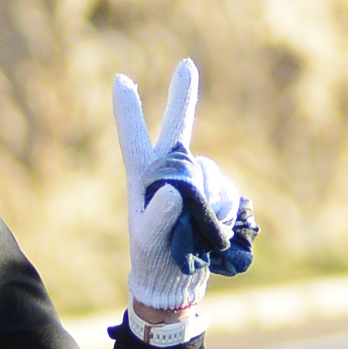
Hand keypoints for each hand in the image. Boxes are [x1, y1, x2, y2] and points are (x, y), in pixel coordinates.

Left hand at [112, 59, 255, 313]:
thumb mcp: (151, 241)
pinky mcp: (213, 196)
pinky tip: (213, 230)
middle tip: (186, 66)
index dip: (128, 110)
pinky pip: (227, 192)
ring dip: (211, 201)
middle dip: (183, 97)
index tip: (120, 80)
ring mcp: (192, 183)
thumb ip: (159, 216)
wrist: (175, 282)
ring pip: (210, 174)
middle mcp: (168, 173)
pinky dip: (224, 210)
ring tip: (197, 231)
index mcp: (143, 178)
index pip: (133, 138)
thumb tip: (174, 190)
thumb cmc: (154, 260)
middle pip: (178, 129)